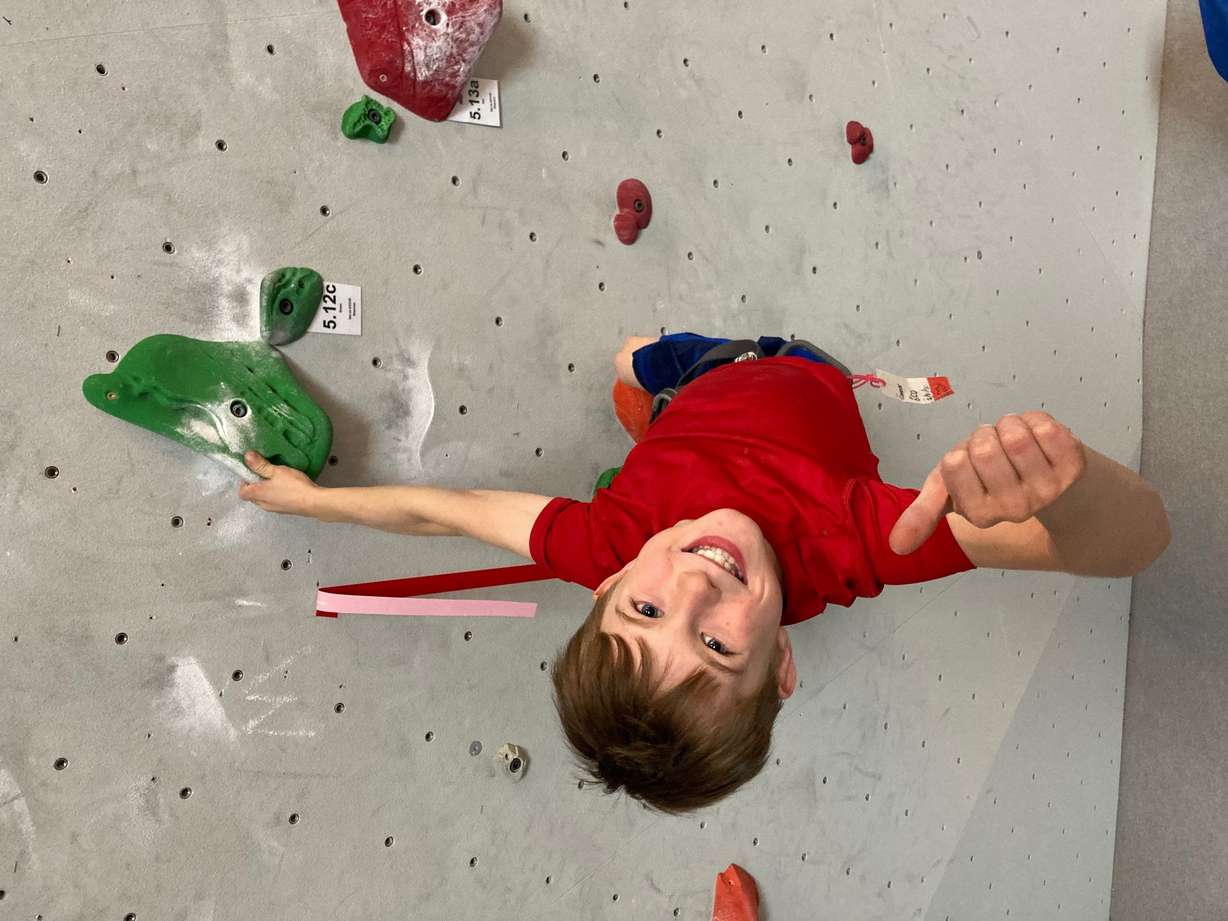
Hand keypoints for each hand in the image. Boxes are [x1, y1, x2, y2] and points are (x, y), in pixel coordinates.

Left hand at [238, 452, 321, 516]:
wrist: (313, 502)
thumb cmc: (293, 486)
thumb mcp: (276, 471)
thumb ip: (260, 465)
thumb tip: (247, 456)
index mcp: (257, 494)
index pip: (242, 492)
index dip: (244, 483)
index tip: (253, 473)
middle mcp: (263, 504)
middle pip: (253, 496)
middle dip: (256, 486)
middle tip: (266, 474)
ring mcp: (274, 509)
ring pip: (264, 500)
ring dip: (267, 491)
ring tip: (278, 480)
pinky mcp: (285, 511)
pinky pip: (275, 502)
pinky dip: (277, 496)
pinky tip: (287, 488)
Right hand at [888, 412, 1087, 555]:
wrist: (1052, 486)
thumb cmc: (992, 482)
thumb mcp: (951, 494)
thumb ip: (922, 515)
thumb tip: (894, 547)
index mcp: (980, 515)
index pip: (954, 464)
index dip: (961, 454)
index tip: (972, 467)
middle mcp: (1015, 509)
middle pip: (983, 446)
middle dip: (985, 437)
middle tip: (997, 452)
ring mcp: (1048, 489)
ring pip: (1014, 433)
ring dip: (1010, 426)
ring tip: (1016, 443)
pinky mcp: (1074, 467)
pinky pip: (1044, 426)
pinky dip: (1036, 421)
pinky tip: (1040, 439)